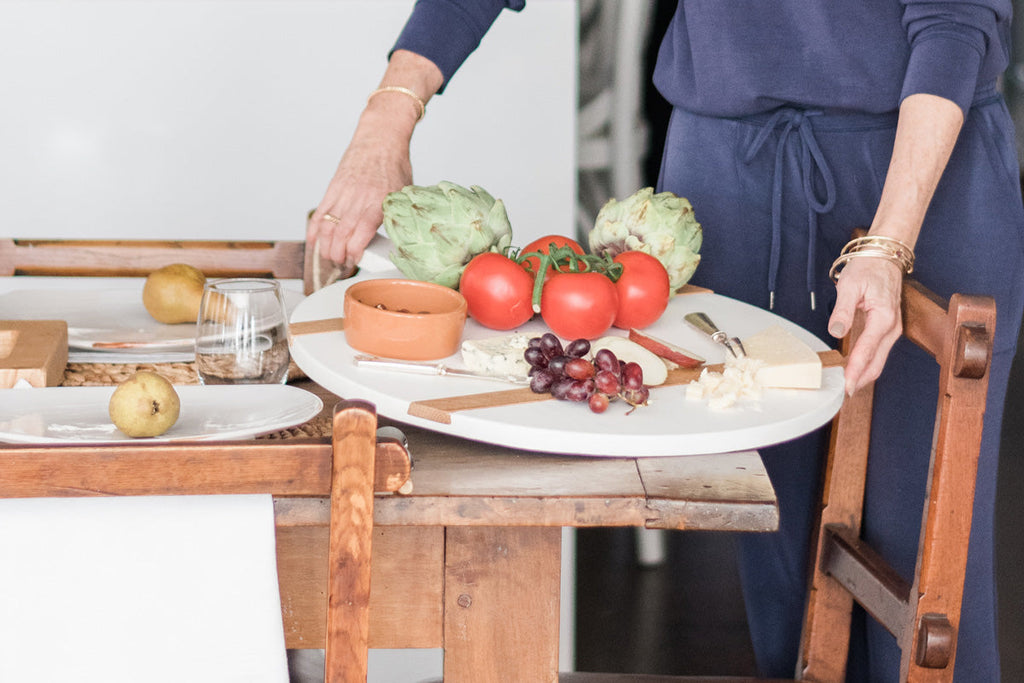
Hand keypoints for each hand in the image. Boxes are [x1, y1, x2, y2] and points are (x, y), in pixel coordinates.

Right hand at [307, 124, 412, 267]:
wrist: (380, 138)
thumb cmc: (395, 165)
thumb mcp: (403, 192)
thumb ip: (395, 214)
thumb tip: (397, 237)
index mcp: (377, 203)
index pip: (361, 234)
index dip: (354, 252)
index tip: (355, 261)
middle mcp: (358, 199)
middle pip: (341, 234)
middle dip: (338, 254)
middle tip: (341, 265)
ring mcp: (343, 193)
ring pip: (328, 225)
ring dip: (326, 246)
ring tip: (329, 258)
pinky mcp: (334, 187)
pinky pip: (321, 211)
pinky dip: (315, 228)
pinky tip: (314, 241)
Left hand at [827, 257, 903, 395]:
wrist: (884, 258)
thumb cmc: (868, 268)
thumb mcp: (849, 285)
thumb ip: (842, 310)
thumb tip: (836, 331)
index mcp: (883, 317)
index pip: (867, 351)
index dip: (855, 371)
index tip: (846, 386)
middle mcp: (891, 327)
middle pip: (877, 363)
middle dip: (860, 380)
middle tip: (843, 393)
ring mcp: (892, 330)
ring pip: (879, 361)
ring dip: (864, 375)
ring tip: (846, 386)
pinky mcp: (888, 330)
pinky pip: (878, 353)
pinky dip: (867, 364)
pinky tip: (854, 371)